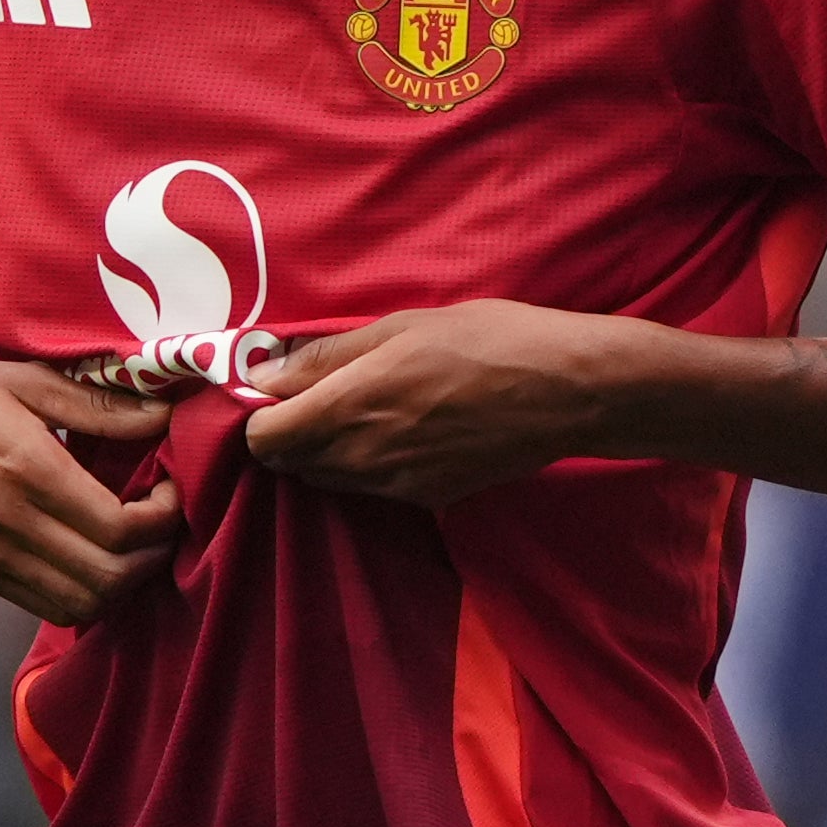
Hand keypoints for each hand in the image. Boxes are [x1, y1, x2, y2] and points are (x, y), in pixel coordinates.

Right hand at [0, 345, 185, 624]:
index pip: (121, 527)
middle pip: (111, 577)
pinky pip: (47, 607)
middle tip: (162, 521)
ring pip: (82, 605)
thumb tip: (164, 415)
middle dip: (154, 555)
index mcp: (27, 470)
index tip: (170, 489)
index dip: (164, 517)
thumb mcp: (21, 378)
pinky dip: (85, 595)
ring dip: (123, 583)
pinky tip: (93, 558)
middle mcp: (10, 523)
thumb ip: (96, 404)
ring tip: (133, 544)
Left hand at [240, 303, 635, 505]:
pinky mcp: (428, 498)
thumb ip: (326, 356)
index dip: (258, 414)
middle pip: (291, 464)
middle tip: (316, 393)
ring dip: (326, 450)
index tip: (274, 388)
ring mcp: (395, 486)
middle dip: (289, 432)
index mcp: (348, 408)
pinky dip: (367, 464)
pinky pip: (371, 488)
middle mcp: (362, 458)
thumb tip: (265, 373)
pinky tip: (403, 430)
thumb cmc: (486, 341)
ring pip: (329, 479)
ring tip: (363, 408)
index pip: (263, 439)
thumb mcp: (399, 328)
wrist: (567, 392)